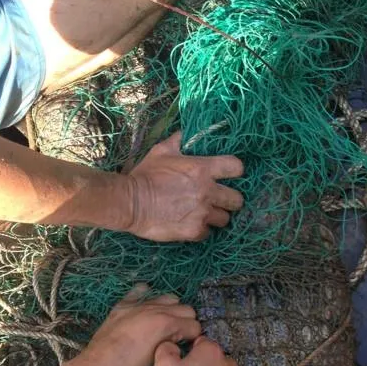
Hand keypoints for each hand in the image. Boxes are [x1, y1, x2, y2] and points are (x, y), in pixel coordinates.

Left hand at [67, 284, 200, 365]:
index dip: (192, 340)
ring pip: (169, 298)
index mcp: (165, 325)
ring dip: (171, 311)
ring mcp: (138, 304)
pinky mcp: (123, 304)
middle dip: (185, 324)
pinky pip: (141, 291)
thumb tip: (184, 354)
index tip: (183, 349)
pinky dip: (147, 298)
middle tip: (174, 340)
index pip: (195, 326)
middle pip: (187, 309)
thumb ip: (176, 361)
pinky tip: (144, 312)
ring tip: (161, 327)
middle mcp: (155, 309)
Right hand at [127, 132, 243, 241]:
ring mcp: (202, 213)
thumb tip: (184, 132)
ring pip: (225, 219)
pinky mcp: (194, 231)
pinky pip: (208, 233)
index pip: (236, 168)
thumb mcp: (161, 151)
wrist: (129, 202)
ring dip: (216, 216)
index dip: (235, 171)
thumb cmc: (145, 174)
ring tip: (203, 214)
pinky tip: (190, 224)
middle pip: (237, 200)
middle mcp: (208, 191)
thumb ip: (178, 141)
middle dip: (230, 200)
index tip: (229, 175)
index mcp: (203, 169)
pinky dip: (201, 230)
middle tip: (218, 200)